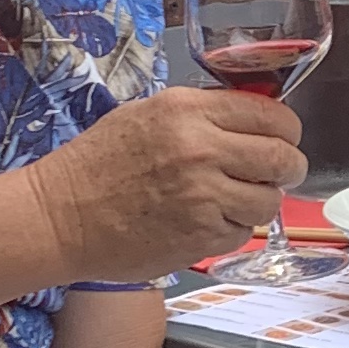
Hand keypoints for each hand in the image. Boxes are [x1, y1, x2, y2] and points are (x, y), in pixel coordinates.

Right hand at [30, 85, 300, 280]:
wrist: (60, 216)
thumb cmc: (96, 164)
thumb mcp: (148, 114)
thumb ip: (203, 113)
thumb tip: (253, 116)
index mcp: (188, 111)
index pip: (272, 115)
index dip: (286, 130)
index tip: (283, 138)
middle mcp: (201, 150)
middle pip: (283, 158)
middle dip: (288, 167)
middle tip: (279, 173)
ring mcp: (204, 196)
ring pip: (269, 201)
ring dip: (260, 202)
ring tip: (235, 200)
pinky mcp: (200, 237)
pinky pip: (242, 232)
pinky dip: (232, 230)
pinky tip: (206, 222)